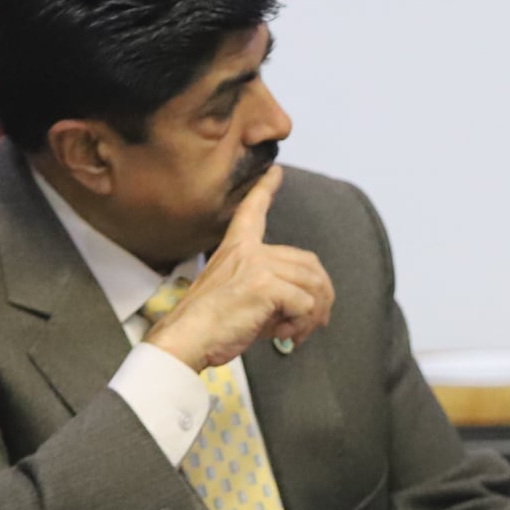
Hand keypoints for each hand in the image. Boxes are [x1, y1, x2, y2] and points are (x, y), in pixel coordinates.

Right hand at [140, 167, 334, 371]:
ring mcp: (258, 265)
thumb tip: (303, 303)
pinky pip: (306, 305)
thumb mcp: (236, 294)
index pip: (252, 211)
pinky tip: (283, 336)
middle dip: (322, 294)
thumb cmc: (207, 323)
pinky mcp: (266, 286)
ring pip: (313, 285)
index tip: (276, 172)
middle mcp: (249, 250)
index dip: (265, 189)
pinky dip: (301, 325)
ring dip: (313, 314)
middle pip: (308, 262)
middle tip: (317, 321)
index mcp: (236, 247)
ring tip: (298, 333)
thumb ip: (266, 287)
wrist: (187, 337)